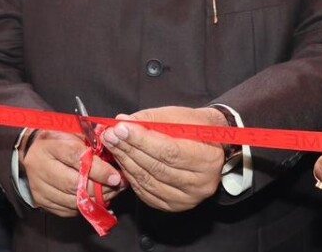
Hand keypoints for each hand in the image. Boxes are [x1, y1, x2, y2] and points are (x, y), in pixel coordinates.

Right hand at [22, 130, 123, 217]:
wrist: (33, 152)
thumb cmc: (58, 140)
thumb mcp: (73, 133)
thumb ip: (92, 143)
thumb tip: (114, 156)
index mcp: (49, 145)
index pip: (76, 158)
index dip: (99, 169)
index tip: (115, 176)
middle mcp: (40, 167)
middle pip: (74, 184)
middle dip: (101, 187)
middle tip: (118, 185)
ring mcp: (39, 187)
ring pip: (73, 200)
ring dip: (96, 199)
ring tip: (111, 191)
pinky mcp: (41, 201)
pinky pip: (68, 209)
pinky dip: (85, 206)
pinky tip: (95, 198)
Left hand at [101, 106, 225, 211]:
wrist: (211, 148)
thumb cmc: (195, 128)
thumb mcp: (179, 117)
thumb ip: (151, 119)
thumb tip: (122, 122)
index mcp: (208, 159)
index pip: (170, 151)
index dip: (142, 140)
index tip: (120, 128)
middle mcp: (201, 184)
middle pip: (157, 168)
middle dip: (129, 149)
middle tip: (110, 135)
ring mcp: (187, 199)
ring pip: (149, 181)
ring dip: (125, 162)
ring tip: (112, 144)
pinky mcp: (173, 205)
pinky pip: (146, 192)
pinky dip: (130, 175)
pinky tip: (121, 160)